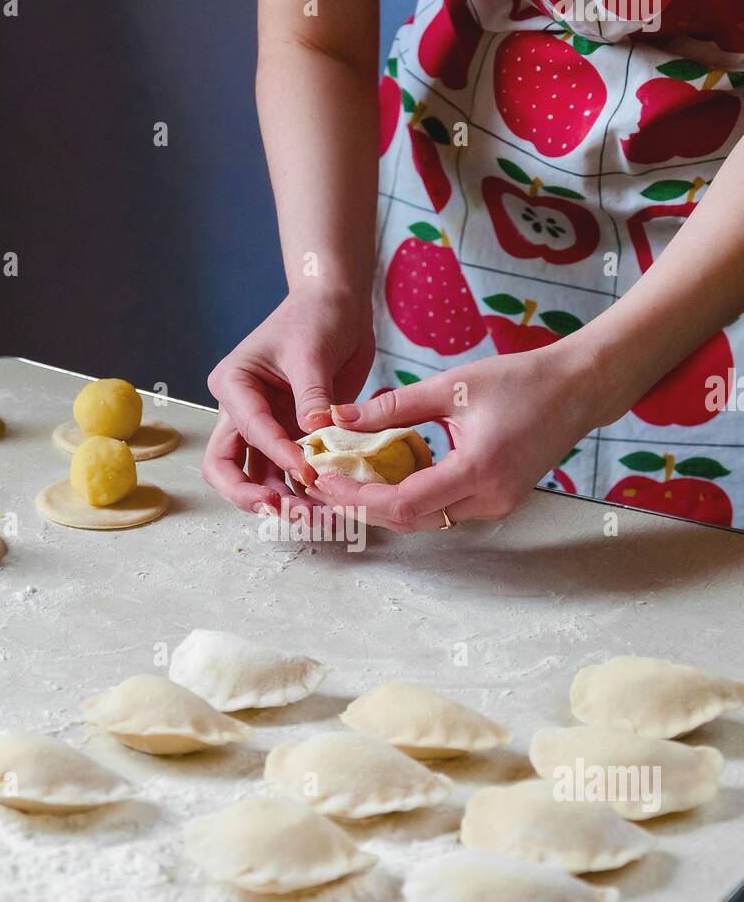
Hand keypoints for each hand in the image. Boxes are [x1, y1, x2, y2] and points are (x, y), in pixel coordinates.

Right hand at [203, 288, 374, 513]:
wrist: (338, 306)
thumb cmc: (317, 316)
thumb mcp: (312, 351)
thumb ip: (311, 395)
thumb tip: (314, 434)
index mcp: (234, 385)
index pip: (249, 430)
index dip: (278, 455)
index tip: (309, 472)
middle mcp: (241, 411)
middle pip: (227, 468)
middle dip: (251, 495)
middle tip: (283, 512)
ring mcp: (265, 427)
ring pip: (257, 477)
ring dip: (281, 501)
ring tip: (313, 518)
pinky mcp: (290, 437)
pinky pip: (287, 474)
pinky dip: (302, 491)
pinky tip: (325, 506)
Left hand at [311, 344, 594, 530]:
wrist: (576, 390)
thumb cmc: (519, 381)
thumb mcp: (452, 386)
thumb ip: (393, 406)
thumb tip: (339, 418)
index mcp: (478, 469)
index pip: (403, 503)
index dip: (359, 497)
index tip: (326, 479)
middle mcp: (488, 499)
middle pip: (410, 520)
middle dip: (362, 506)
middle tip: (324, 485)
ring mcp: (496, 506)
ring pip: (425, 520)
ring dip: (383, 505)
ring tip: (345, 482)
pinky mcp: (497, 503)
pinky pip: (442, 510)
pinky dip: (409, 499)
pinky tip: (383, 477)